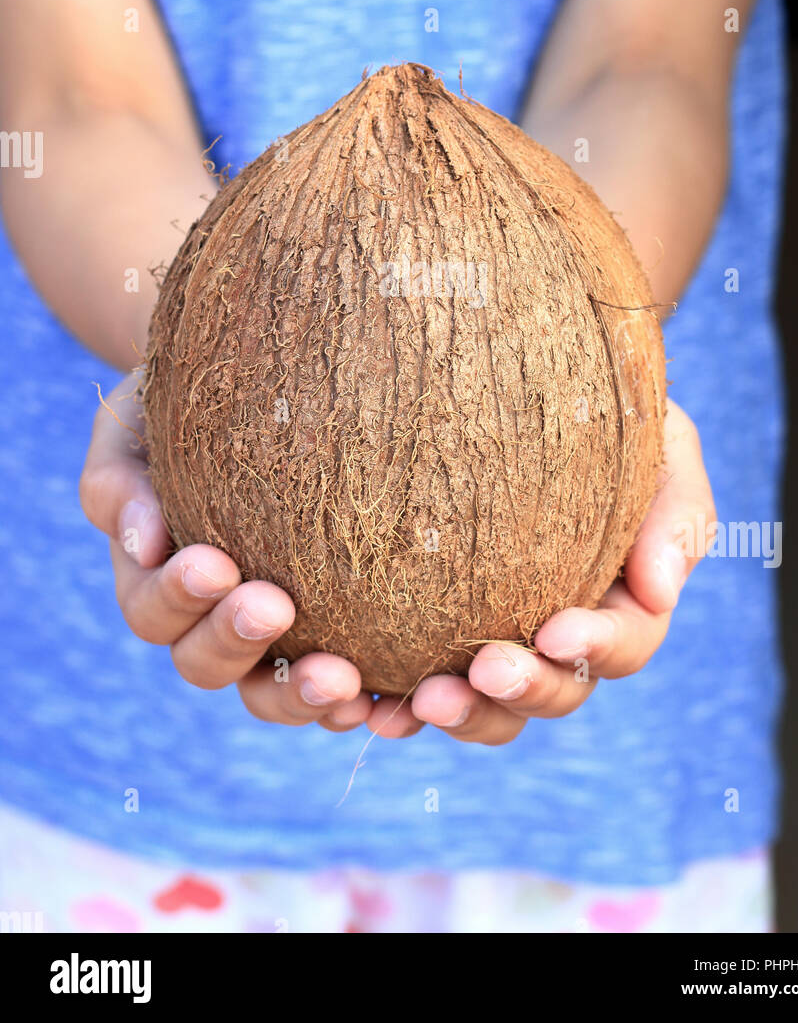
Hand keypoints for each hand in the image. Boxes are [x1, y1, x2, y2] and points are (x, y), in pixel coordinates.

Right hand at [80, 374, 372, 731]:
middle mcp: (211, 620)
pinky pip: (340, 691)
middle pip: (206, 663)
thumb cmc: (193, 400)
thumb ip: (122, 477)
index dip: (177, 597)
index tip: (214, 563)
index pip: (154, 608)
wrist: (270, 380)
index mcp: (159, 576)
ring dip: (299, 695)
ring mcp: (274, 640)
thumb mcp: (139, 421)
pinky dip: (357, 704)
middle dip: (235, 642)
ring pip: (271, 694)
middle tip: (274, 606)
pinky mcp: (335, 641)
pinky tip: (388, 699)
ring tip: (341, 679)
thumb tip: (141, 538)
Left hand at [368, 399, 713, 743]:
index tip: (555, 630)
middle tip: (483, 672)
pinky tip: (368, 706)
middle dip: (524, 690)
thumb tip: (661, 590)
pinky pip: (415, 686)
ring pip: (490, 708)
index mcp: (622, 600)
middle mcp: (559, 634)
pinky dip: (398, 706)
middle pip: (556, 691)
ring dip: (462, 715)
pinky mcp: (432, 633)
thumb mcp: (661, 440)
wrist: (516, 376)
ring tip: (421, 703)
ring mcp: (496, 638)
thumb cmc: (603, 408)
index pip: (623, 641)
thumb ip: (676, 508)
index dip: (595, 647)